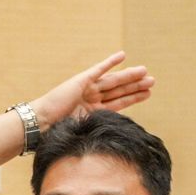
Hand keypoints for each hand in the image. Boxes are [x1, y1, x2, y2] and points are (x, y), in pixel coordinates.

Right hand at [28, 52, 154, 126]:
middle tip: (152, 81)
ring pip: (113, 81)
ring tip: (145, 72)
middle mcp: (93, 98)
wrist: (43, 122)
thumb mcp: (87, 130)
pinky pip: (98, 69)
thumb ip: (102, 128)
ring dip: (129, 76)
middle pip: (119, 90)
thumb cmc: (60, 131)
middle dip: (136, 85)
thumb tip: (121, 138)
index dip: (134, 97)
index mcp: (96, 111)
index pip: (120, 102)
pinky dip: (110, 62)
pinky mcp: (81, 80)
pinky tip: (122, 56)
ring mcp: (88, 89)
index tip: (148, 93)